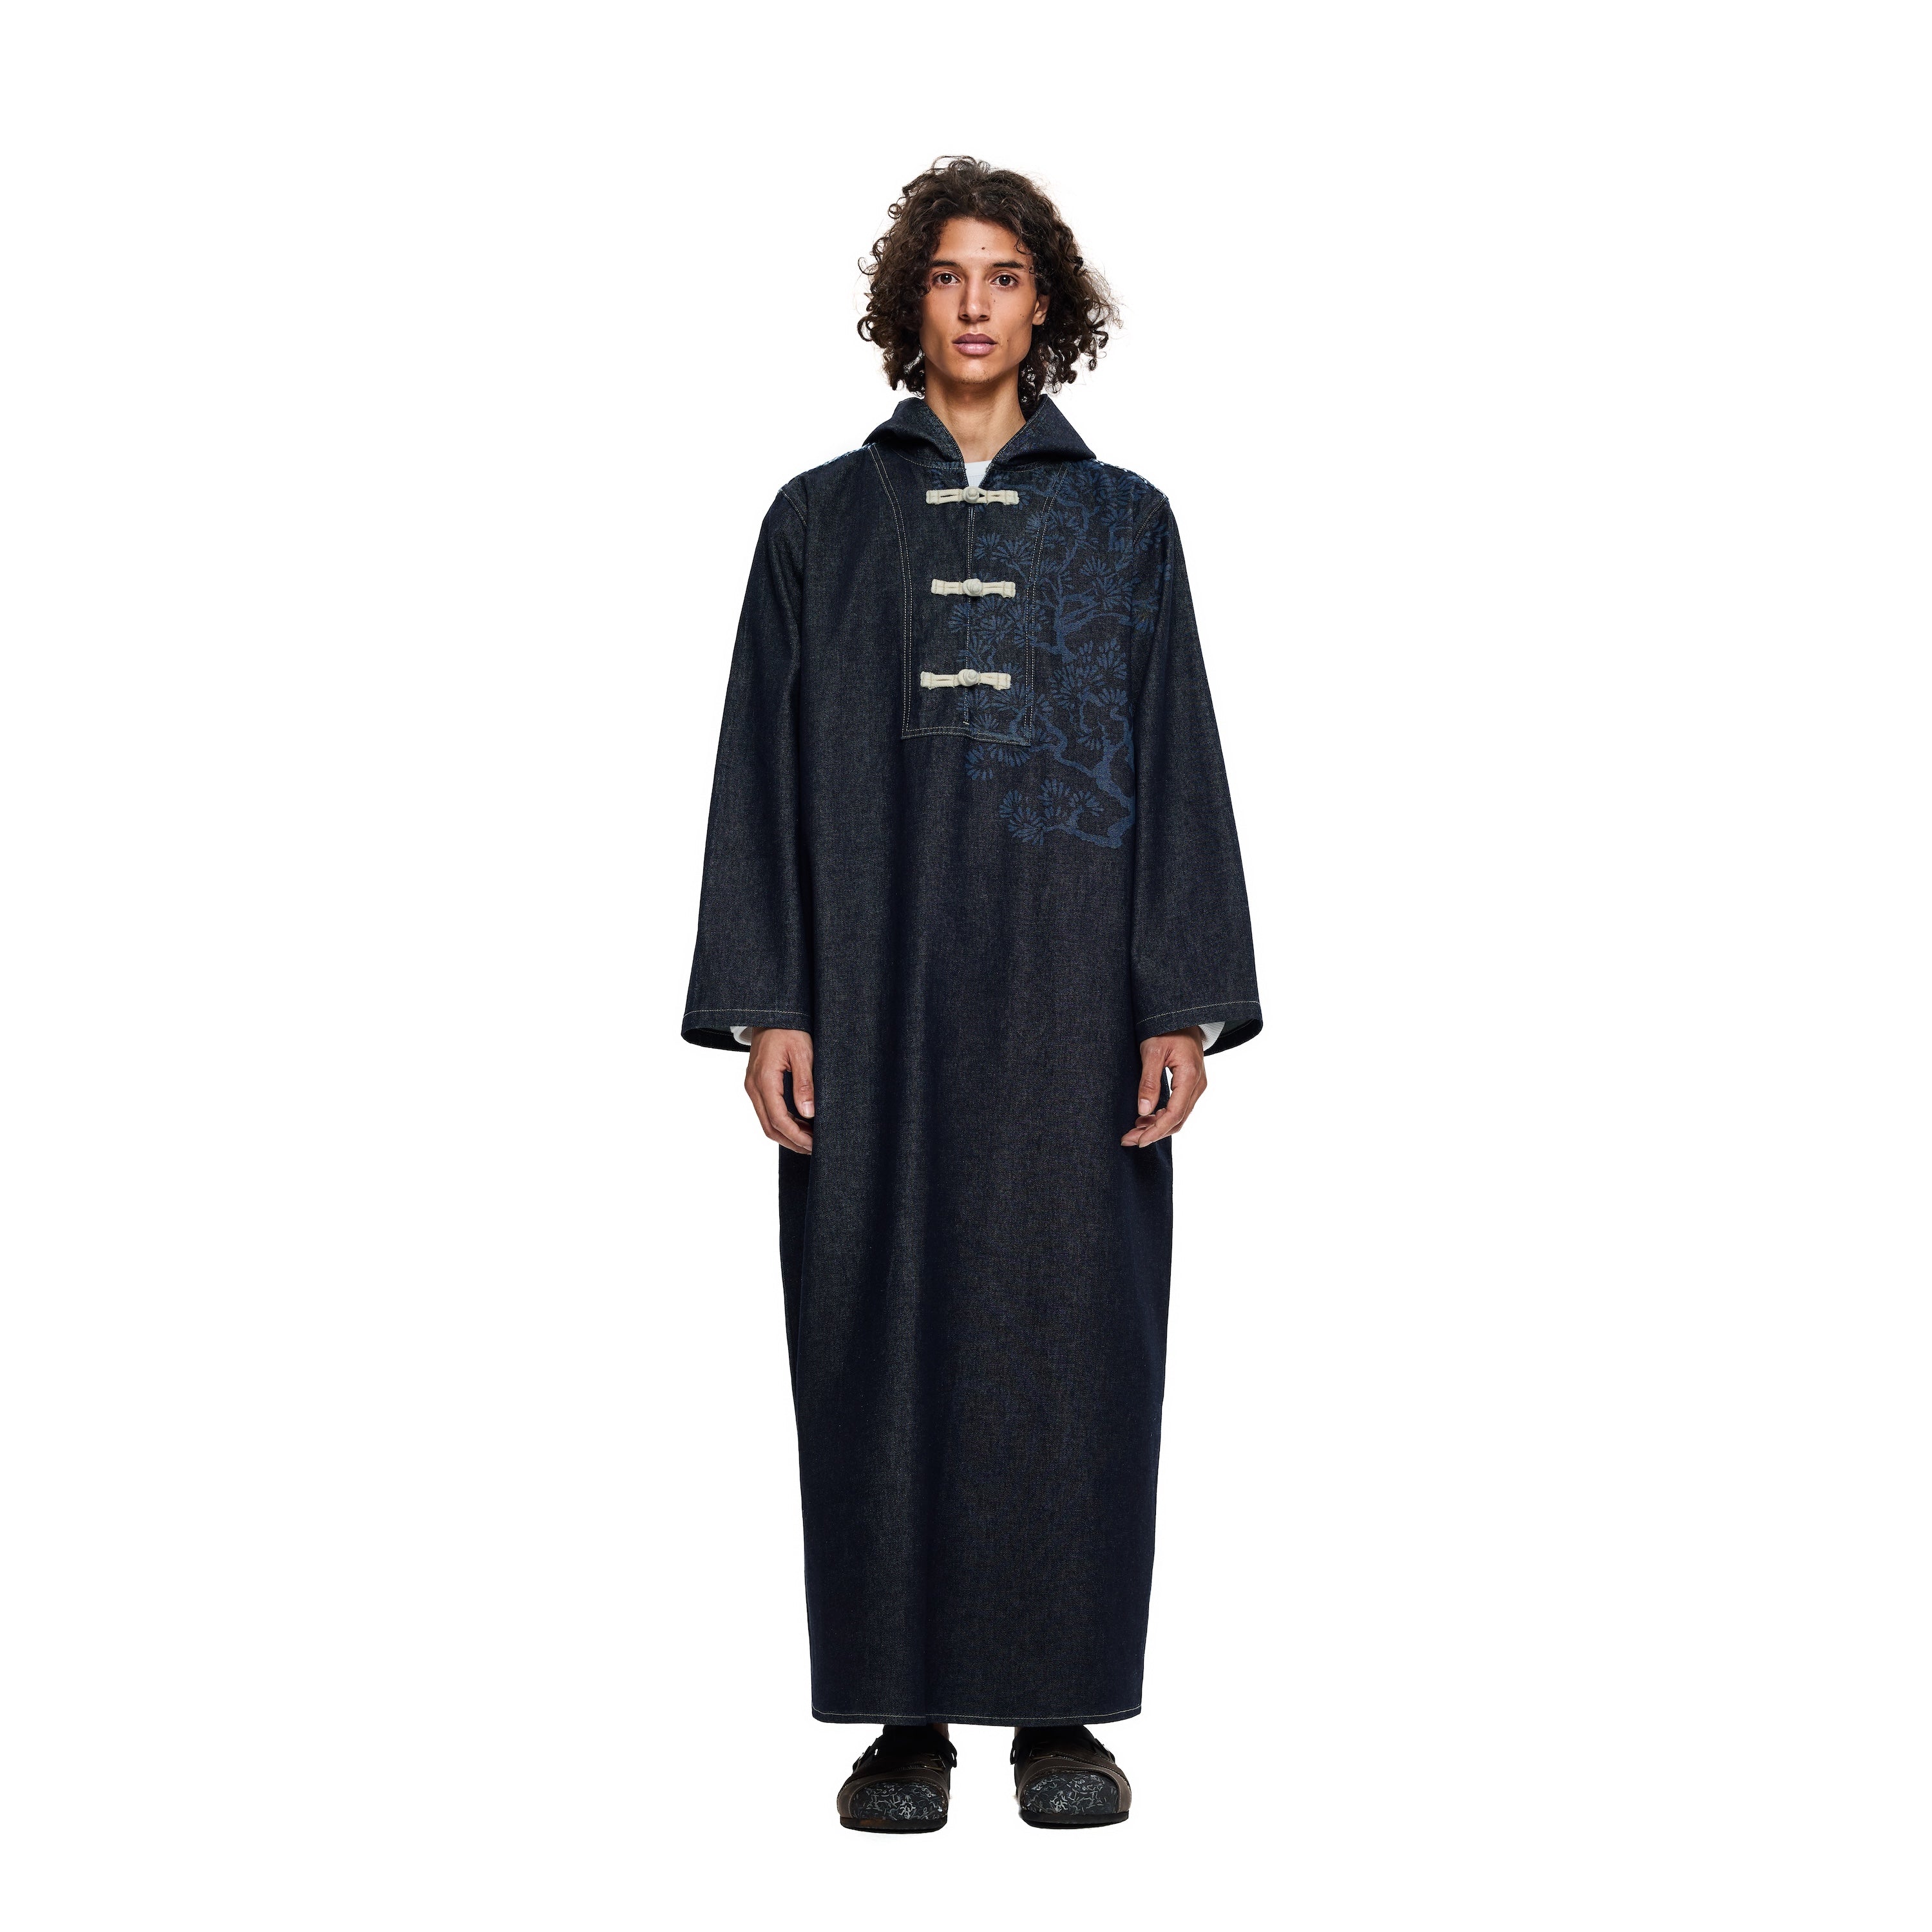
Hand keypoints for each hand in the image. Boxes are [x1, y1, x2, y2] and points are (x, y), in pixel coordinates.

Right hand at [742, 1026, 814, 1153]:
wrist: (771, 1015)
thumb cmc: (789, 1030)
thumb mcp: (803, 1053)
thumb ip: (804, 1083)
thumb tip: (808, 1113)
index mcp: (764, 1080)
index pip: (778, 1119)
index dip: (796, 1136)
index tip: (814, 1144)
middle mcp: (753, 1087)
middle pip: (769, 1127)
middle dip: (792, 1142)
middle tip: (814, 1149)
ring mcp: (753, 1087)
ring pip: (767, 1122)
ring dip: (787, 1135)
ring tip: (809, 1141)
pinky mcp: (757, 1085)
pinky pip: (767, 1111)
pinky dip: (783, 1123)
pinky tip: (800, 1125)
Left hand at [1120, 1026, 1207, 1148]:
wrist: (1183, 1016)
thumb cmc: (1166, 1029)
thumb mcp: (1152, 1051)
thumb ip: (1149, 1081)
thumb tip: (1143, 1110)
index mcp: (1190, 1077)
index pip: (1174, 1114)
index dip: (1156, 1130)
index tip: (1138, 1140)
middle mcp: (1198, 1085)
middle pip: (1177, 1120)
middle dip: (1153, 1133)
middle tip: (1128, 1139)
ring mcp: (1197, 1086)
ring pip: (1179, 1117)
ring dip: (1157, 1127)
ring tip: (1133, 1131)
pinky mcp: (1191, 1085)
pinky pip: (1179, 1108)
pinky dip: (1162, 1117)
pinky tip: (1144, 1118)